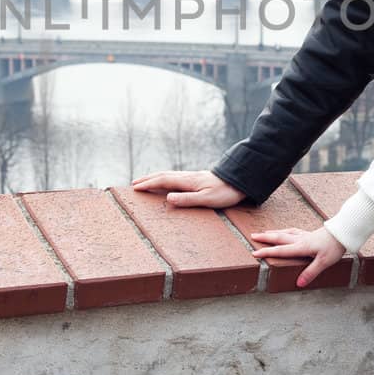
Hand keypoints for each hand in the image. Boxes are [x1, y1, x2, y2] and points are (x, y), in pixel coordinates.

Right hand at [131, 170, 245, 208]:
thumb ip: (187, 199)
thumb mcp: (207, 199)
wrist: (239, 181)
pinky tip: (166, 181)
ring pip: (168, 174)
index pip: (163, 181)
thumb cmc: (225, 193)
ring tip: (145, 181)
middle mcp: (187, 177)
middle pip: (163, 176)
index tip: (135, 188)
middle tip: (134, 184)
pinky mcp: (196, 178)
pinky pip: (174, 176)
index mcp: (187, 181)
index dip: (148, 184)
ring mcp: (191, 176)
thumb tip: (167, 198)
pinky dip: (164, 178)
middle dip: (147, 179)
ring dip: (155, 177)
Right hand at [248, 226, 344, 287]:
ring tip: (263, 233)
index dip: (266, 252)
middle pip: (278, 238)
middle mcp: (300, 240)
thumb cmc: (334, 247)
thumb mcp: (324, 263)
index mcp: (301, 247)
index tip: (254, 253)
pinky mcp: (309, 234)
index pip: (280, 251)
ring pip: (284, 233)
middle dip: (264, 238)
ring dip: (273, 233)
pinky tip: (285, 231)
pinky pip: (292, 231)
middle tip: (252, 237)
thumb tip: (299, 283)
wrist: (343, 233)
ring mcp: (304, 235)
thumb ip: (310, 273)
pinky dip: (285, 230)